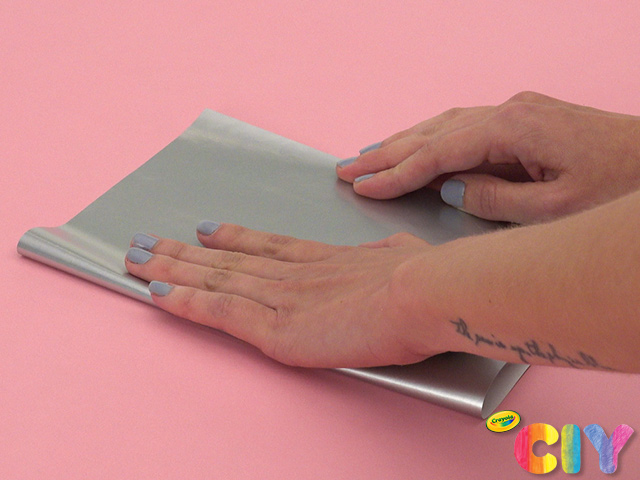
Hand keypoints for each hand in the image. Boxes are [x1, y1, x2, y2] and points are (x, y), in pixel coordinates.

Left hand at [125, 223, 443, 367]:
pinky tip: (158, 293)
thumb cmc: (424, 277)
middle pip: (226, 259)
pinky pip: (218, 311)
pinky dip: (186, 301)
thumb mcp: (402, 255)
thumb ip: (386, 256)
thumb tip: (391, 255)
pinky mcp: (275, 328)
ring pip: (213, 279)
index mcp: (324, 260)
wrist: (423, 292)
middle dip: (183, 251)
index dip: (231, 238)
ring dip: (171, 268)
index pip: (265, 247)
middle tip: (148, 239)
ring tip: (138, 257)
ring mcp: (280, 298)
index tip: (206, 230)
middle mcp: (294, 274)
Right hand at [338, 92, 639, 223]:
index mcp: (513, 129)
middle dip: (386, 153)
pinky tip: (419, 148)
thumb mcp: (554, 209)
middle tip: (347, 168)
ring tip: (370, 157)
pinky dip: (433, 141)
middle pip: (432, 132)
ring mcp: (519, 113)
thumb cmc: (622, 186)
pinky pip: (465, 129)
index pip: (437, 154)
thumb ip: (494, 199)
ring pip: (445, 126)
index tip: (363, 186)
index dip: (396, 173)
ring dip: (405, 142)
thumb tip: (452, 189)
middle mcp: (510, 112)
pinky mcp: (526, 121)